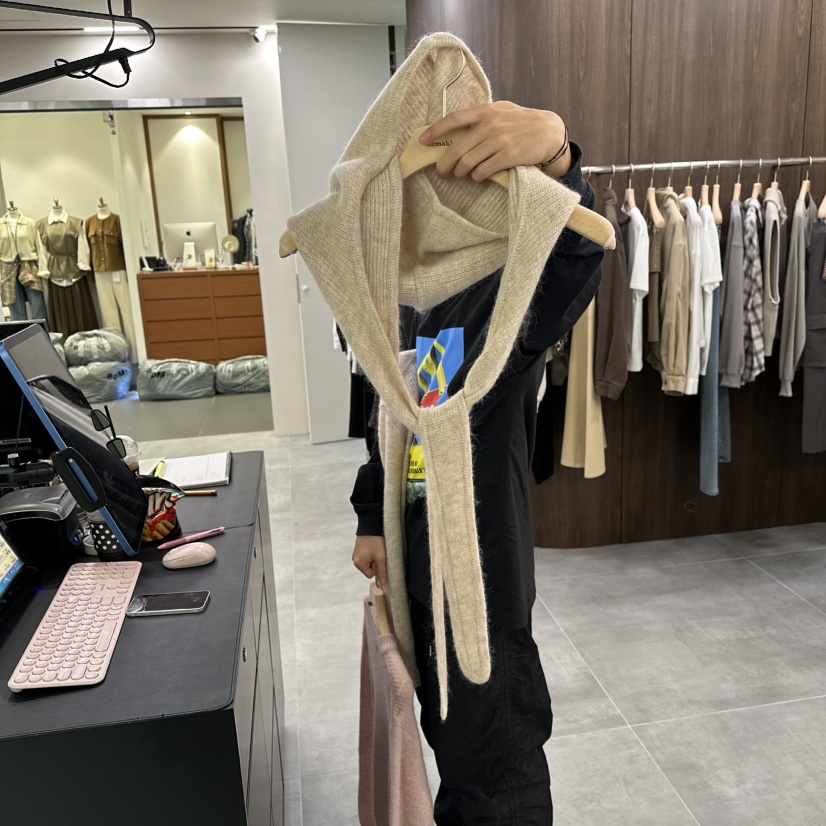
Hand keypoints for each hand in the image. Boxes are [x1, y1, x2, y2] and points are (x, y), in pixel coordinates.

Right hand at [352, 535, 387, 586]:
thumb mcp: (381, 557)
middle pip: (369, 568)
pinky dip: (373, 551)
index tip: (380, 559)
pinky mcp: (359, 547)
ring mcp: (357, 553)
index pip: (370, 575)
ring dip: (375, 556)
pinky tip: (375, 545)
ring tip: (377, 547)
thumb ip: (382, 571)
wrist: (371, 524)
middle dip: (376, 562)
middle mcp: (355, 559)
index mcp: (358, 563)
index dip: (377, 569)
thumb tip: (383, 583)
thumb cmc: (375, 541)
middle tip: (379, 552)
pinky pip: (367, 555)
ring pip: (369, 561)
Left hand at [419, 101, 568, 180]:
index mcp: (485, 111)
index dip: (436, 130)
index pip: (454, 119)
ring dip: (461, 173)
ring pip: (467, 163)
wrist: (549, 132)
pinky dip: (477, 177)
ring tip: (462, 175)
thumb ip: (481, 117)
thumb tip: (455, 128)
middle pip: (457, 149)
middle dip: (445, 164)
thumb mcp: (501, 111)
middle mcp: (490, 124)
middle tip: (442, 172)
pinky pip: (483, 172)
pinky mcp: (508, 157)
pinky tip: (478, 177)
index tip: (423, 140)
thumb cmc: (521, 122)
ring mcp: (499, 141)